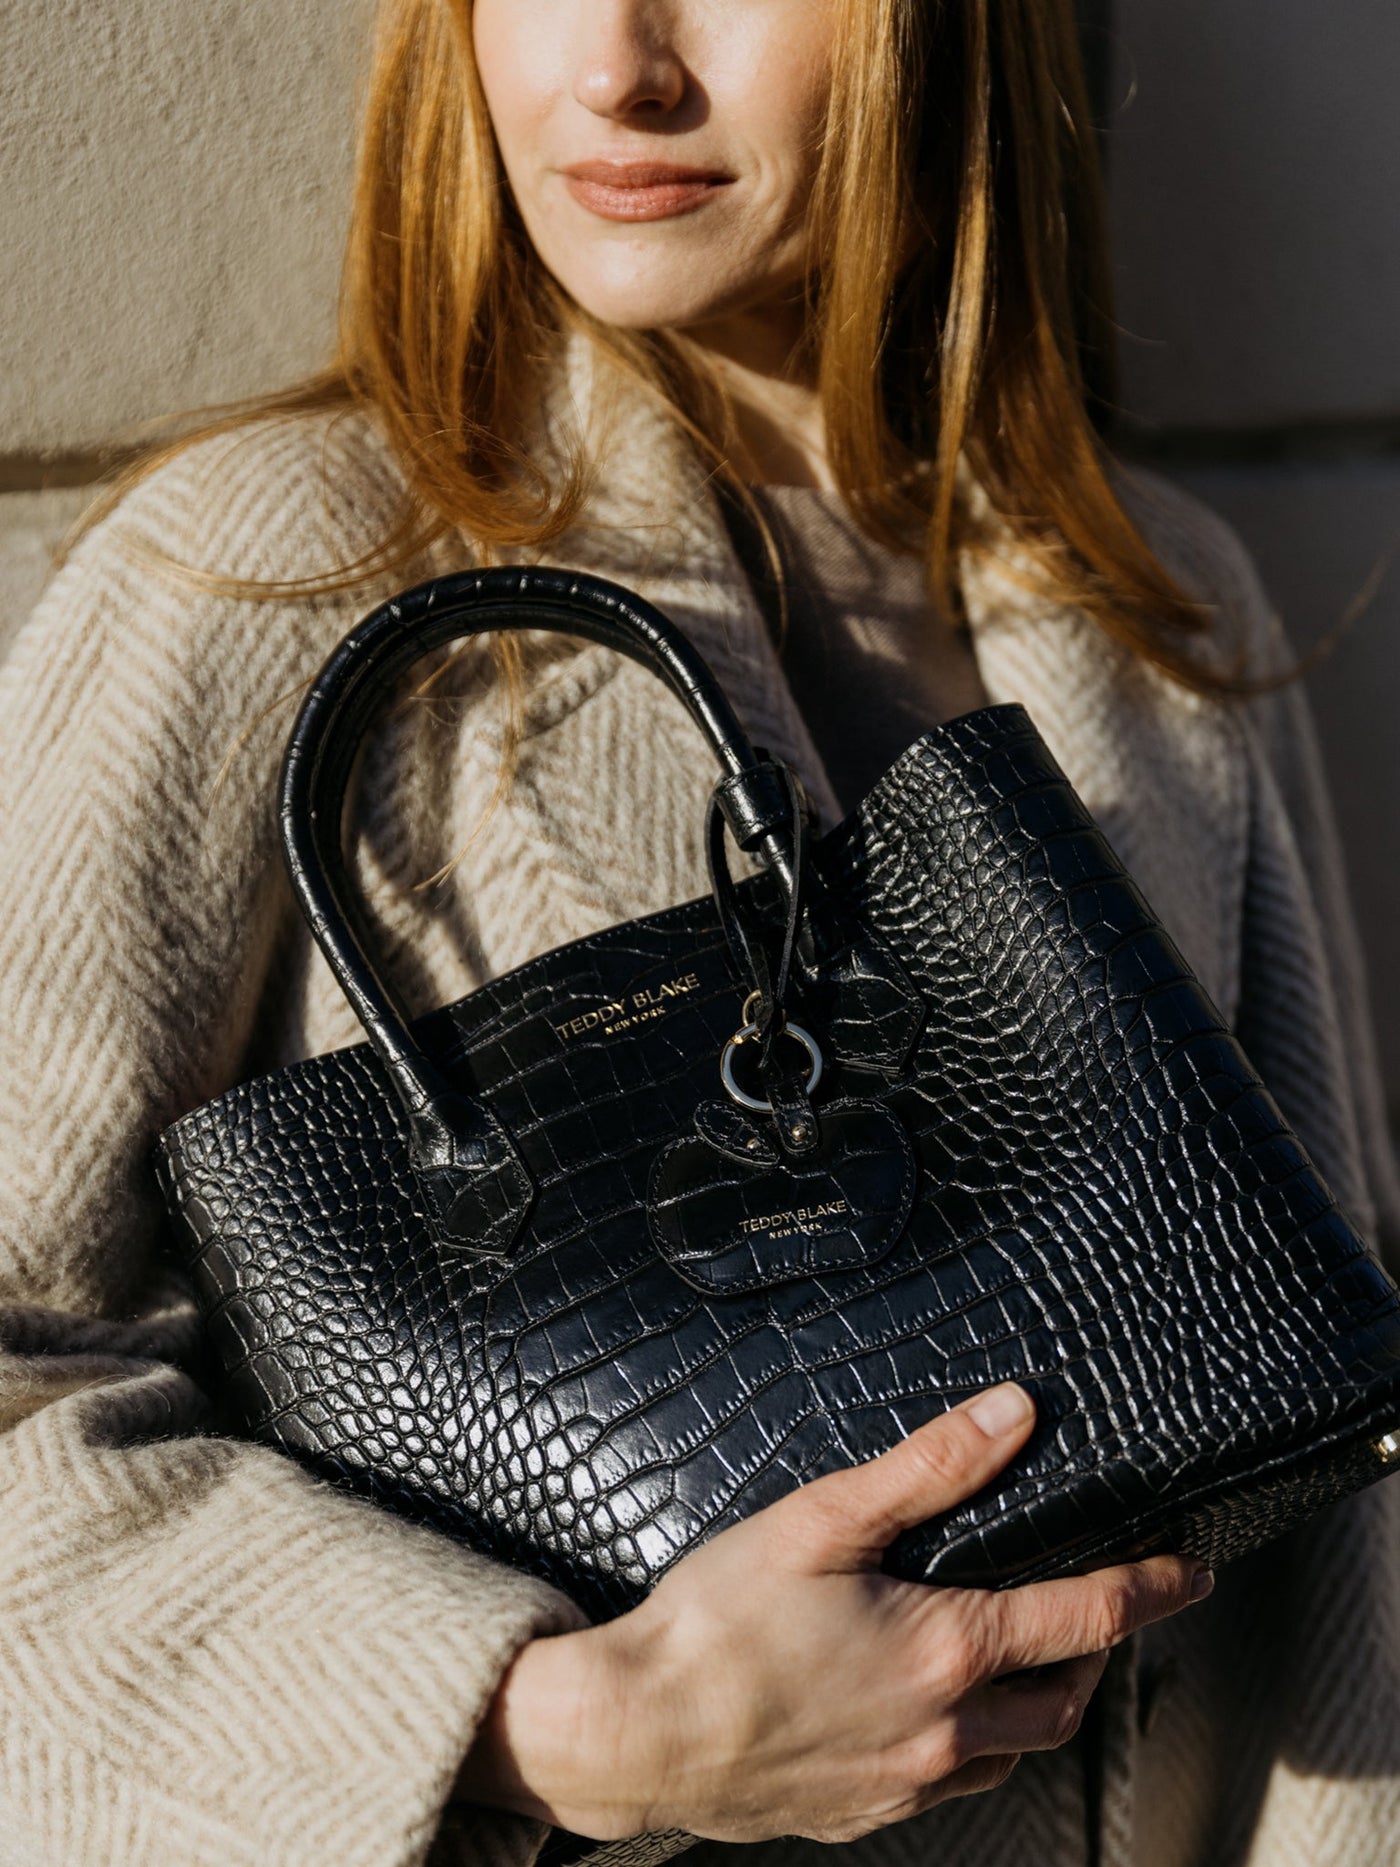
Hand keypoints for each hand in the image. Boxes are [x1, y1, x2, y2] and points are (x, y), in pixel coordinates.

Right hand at [458, 1383, 1209, 1842]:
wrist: (638, 1733)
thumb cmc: (719, 1621)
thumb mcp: (823, 1520)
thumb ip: (929, 1467)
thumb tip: (1014, 1413)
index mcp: (944, 1650)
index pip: (1085, 1616)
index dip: (1148, 1588)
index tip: (1191, 1572)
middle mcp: (943, 1730)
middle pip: (1066, 1701)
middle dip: (1101, 1655)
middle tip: (1105, 1614)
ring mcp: (904, 1783)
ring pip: (1013, 1754)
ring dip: (1040, 1707)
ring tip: (1024, 1662)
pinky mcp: (862, 1812)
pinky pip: (951, 1787)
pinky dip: (973, 1747)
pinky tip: (935, 1714)